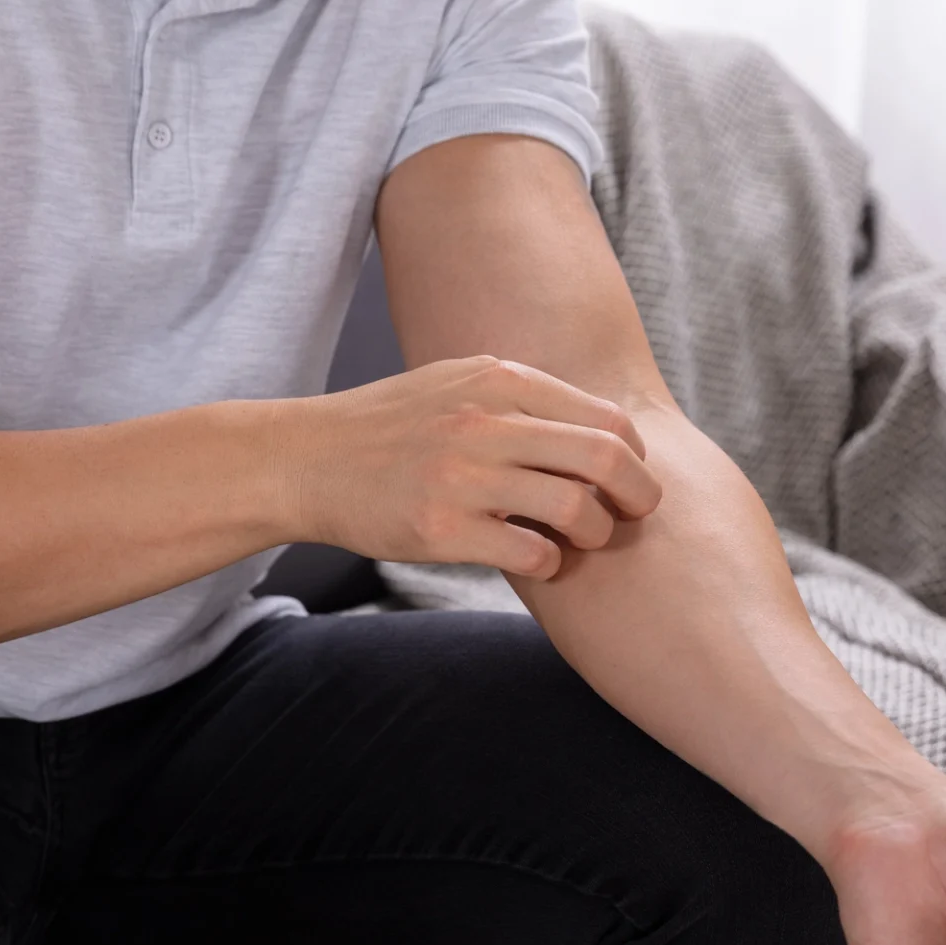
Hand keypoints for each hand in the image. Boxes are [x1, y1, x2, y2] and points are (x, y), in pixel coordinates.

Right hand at [279, 357, 663, 579]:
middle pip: (605, 459)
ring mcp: (462, 477)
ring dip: (596, 534)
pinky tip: (538, 560)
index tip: (628, 478)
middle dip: (638, 495)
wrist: (307, 461)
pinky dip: (550, 564)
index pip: (606, 417)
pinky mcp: (441, 529)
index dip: (635, 455)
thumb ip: (520, 395)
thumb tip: (600, 426)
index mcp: (498, 380)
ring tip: (583, 541)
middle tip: (636, 516)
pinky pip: (532, 554)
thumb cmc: (390, 427)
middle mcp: (485, 422)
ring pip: (576, 509)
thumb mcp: (455, 382)